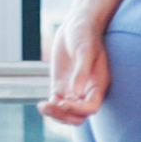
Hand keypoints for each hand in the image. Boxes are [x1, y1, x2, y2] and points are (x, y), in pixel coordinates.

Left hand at [38, 0, 129, 124]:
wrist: (78, 25)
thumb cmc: (86, 35)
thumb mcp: (85, 51)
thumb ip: (82, 72)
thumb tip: (76, 93)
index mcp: (98, 85)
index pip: (92, 107)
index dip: (78, 108)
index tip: (63, 101)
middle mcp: (87, 91)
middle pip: (79, 116)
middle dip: (65, 116)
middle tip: (52, 105)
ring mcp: (73, 90)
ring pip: (67, 113)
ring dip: (56, 115)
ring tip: (43, 107)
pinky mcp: (61, 86)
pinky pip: (56, 104)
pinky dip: (49, 108)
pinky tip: (42, 104)